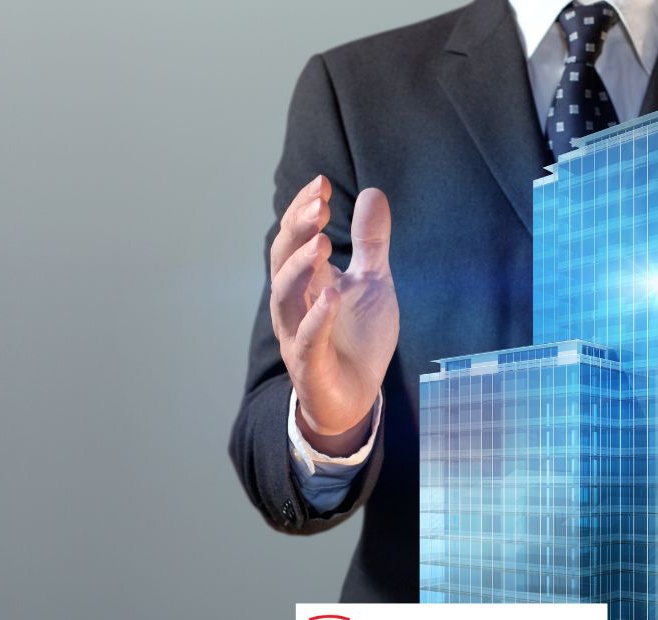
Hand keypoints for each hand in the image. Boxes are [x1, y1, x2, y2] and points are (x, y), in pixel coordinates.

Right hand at [270, 175, 398, 457]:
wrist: (356, 397)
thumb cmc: (358, 337)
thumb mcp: (374, 282)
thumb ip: (371, 242)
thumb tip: (372, 192)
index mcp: (307, 281)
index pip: (294, 239)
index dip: (302, 211)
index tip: (320, 185)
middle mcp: (295, 304)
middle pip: (283, 261)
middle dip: (297, 231)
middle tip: (318, 206)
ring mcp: (298, 334)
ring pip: (285, 297)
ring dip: (300, 267)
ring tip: (322, 242)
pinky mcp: (310, 366)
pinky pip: (307, 340)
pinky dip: (318, 317)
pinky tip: (332, 295)